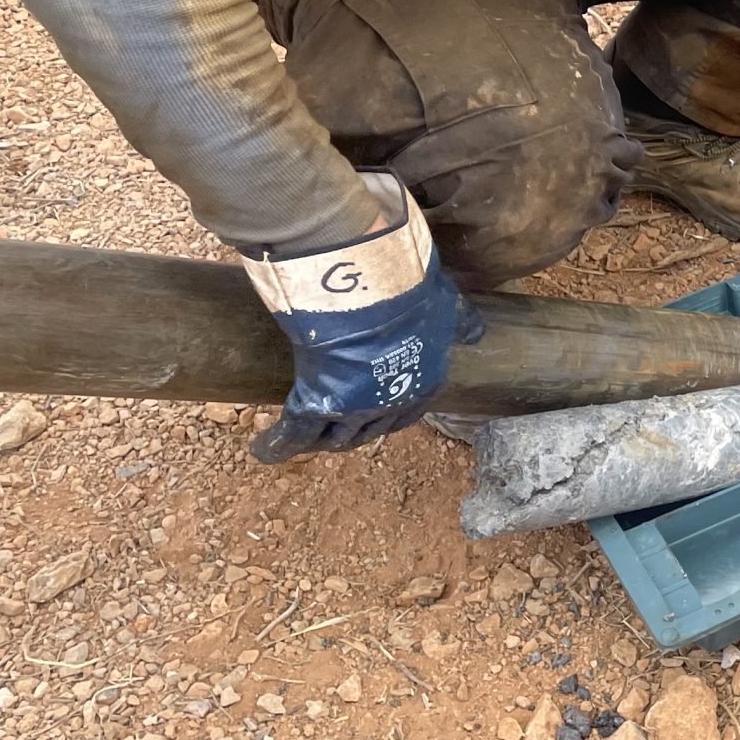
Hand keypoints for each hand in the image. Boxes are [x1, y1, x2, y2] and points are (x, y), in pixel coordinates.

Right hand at [239, 172, 480, 461]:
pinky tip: (263, 451)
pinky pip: (294, 434)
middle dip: (355, 432)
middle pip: (371, 429)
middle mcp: (394, 402)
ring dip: (319, 441)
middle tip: (335, 430)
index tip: (378, 413)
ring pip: (335, 437)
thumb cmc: (412, 289)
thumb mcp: (445, 305)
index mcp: (427, 381)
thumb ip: (459, 320)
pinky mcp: (317, 404)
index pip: (409, 411)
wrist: (375, 288)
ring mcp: (356, 408)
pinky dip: (278, 446)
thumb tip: (476, 333)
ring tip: (303, 440)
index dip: (391, 414)